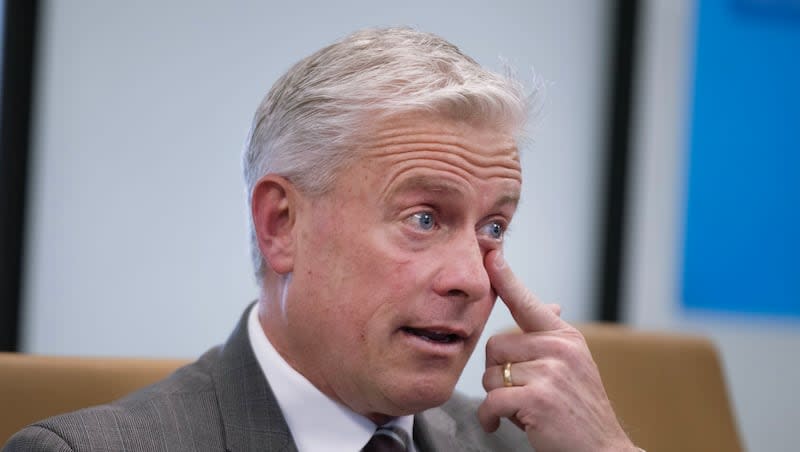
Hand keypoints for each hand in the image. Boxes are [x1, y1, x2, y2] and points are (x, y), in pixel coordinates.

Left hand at [477, 250, 636, 451]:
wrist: (602, 451)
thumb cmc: (580, 410)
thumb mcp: (574, 364)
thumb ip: (553, 336)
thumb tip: (550, 304)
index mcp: (564, 336)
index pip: (527, 301)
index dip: (505, 277)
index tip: (490, 254)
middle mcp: (559, 347)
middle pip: (495, 345)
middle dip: (497, 373)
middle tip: (520, 393)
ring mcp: (550, 371)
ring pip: (490, 374)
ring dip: (497, 398)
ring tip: (522, 408)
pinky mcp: (538, 397)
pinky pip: (492, 400)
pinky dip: (490, 417)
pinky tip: (500, 424)